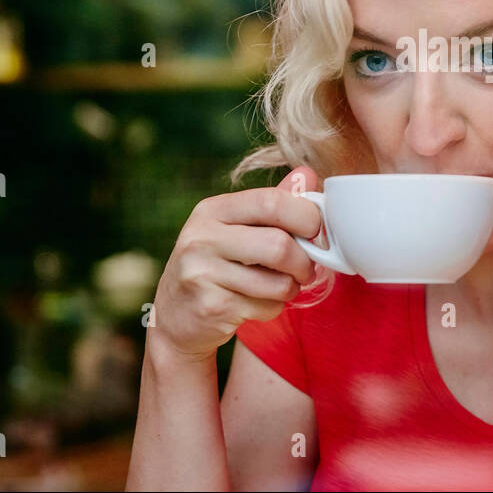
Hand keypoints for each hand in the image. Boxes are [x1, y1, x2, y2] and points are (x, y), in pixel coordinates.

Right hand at [148, 166, 322, 362]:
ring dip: (291, 288)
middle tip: (307, 269)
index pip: (272, 201)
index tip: (316, 232)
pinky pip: (267, 307)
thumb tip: (307, 175)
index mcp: (212, 210)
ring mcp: (202, 273)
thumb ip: (273, 204)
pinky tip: (257, 304)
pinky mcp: (211, 307)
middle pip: (279, 245)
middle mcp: (201, 237)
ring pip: (279, 282)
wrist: (176, 317)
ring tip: (281, 286)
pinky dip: (274, 308)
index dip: (307, 217)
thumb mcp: (236, 229)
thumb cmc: (216, 265)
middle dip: (305, 261)